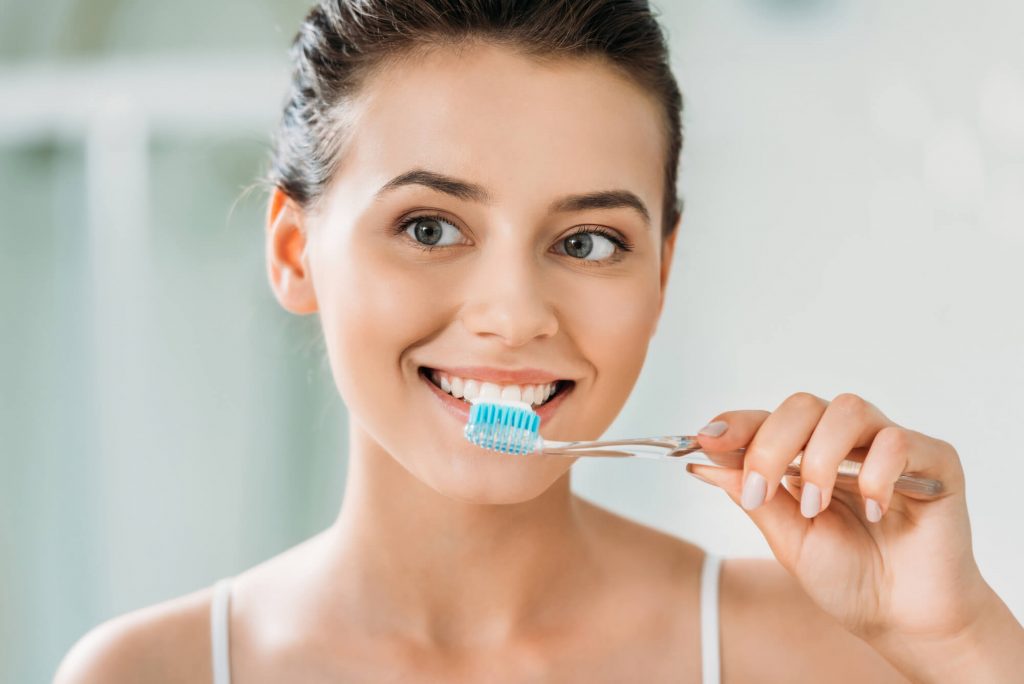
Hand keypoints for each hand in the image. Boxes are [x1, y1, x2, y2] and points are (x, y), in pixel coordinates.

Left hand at [687, 392, 997, 647]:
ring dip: (820, 458)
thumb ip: (753, 495)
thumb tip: (703, 462)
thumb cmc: (847, 577)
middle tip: (760, 491)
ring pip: (847, 410)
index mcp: (805, 455)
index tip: (706, 441)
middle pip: (801, 406)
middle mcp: (845, 441)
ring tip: (815, 506)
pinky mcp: (934, 459)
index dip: (736, 424)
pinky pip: (898, 441)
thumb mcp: (787, 538)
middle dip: (771, 445)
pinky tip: (873, 510)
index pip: (767, 420)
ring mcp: (889, 445)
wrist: (902, 619)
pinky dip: (876, 474)